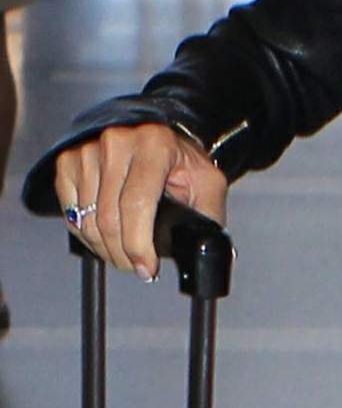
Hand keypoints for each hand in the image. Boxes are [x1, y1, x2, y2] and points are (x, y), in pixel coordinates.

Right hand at [54, 124, 228, 279]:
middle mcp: (118, 142)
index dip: (138, 245)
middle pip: (109, 219)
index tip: (146, 268)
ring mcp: (88, 151)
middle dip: (123, 254)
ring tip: (123, 251)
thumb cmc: (179, 161)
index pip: (137, 204)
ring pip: (87, 222)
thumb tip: (202, 248)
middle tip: (137, 265)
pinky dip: (87, 234)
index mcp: (155, 144)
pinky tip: (106, 234)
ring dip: (105, 248)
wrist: (154, 139)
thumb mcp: (207, 183)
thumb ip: (207, 214)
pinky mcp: (68, 162)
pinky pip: (71, 215)